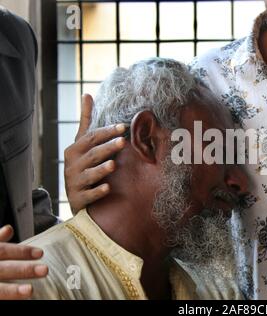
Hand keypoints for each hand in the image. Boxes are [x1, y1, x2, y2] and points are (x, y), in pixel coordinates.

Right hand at [0, 225, 47, 299]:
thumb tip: (9, 229)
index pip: (3, 251)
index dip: (21, 252)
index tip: (40, 253)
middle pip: (3, 270)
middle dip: (23, 270)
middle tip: (45, 270)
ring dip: (12, 290)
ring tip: (30, 291)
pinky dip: (6, 300)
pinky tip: (17, 302)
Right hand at [64, 94, 125, 213]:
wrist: (75, 196)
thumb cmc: (82, 164)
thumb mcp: (82, 143)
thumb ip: (86, 120)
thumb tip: (87, 94)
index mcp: (75, 150)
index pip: (91, 138)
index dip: (106, 132)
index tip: (122, 126)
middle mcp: (72, 165)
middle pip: (92, 154)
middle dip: (107, 147)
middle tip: (123, 141)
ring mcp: (75, 182)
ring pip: (89, 175)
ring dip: (101, 170)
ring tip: (113, 165)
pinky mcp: (78, 198)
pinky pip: (88, 195)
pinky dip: (97, 192)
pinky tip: (107, 189)